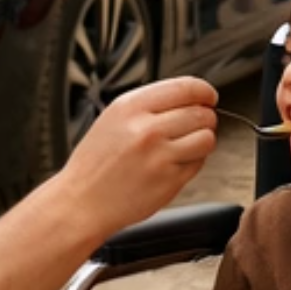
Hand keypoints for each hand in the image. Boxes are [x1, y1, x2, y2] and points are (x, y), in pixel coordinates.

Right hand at [60, 77, 217, 239]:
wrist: (82, 202)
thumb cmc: (96, 163)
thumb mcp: (113, 118)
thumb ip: (149, 105)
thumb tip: (189, 97)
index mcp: (131, 107)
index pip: (185, 87)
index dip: (204, 91)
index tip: (208, 96)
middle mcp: (146, 129)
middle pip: (201, 112)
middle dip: (205, 117)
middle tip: (196, 124)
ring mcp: (160, 156)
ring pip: (207, 138)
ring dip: (202, 140)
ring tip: (185, 145)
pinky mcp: (170, 181)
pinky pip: (199, 163)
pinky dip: (193, 162)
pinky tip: (172, 164)